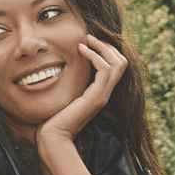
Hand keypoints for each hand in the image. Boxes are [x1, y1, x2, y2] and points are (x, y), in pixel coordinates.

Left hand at [35, 34, 125, 157]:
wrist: (53, 137)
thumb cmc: (53, 119)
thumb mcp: (63, 96)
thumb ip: (67, 85)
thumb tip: (55, 69)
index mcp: (98, 93)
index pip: (115, 67)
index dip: (106, 51)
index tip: (88, 42)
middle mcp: (104, 94)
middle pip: (121, 62)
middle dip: (107, 45)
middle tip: (89, 37)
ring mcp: (102, 96)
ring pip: (117, 63)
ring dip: (102, 47)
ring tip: (86, 40)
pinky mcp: (97, 97)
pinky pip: (105, 69)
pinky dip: (94, 56)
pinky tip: (80, 50)